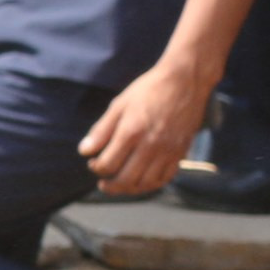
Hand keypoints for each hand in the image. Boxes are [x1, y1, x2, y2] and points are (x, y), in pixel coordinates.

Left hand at [81, 54, 217, 195]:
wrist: (185, 81)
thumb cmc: (148, 90)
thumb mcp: (119, 105)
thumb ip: (101, 130)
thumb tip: (84, 151)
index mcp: (131, 132)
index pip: (107, 164)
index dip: (96, 168)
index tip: (93, 162)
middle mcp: (150, 145)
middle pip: (126, 180)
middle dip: (110, 185)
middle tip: (102, 183)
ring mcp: (168, 151)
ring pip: (146, 183)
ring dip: (129, 189)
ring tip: (120, 184)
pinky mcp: (181, 152)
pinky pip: (165, 178)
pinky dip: (151, 184)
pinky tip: (141, 180)